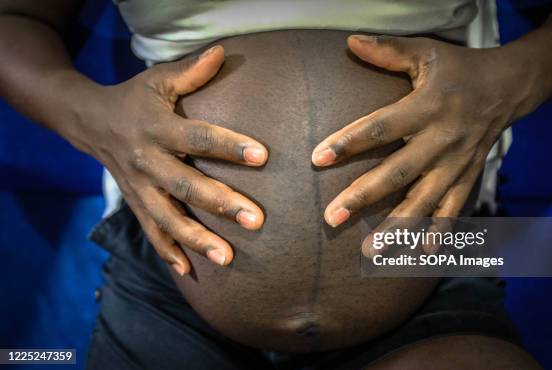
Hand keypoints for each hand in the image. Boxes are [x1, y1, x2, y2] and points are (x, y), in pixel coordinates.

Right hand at [70, 46, 266, 272]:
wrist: (88, 122)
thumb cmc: (134, 99)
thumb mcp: (157, 80)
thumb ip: (190, 72)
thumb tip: (221, 52)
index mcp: (157, 129)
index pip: (197, 138)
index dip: (228, 146)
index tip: (262, 157)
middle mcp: (147, 162)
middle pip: (186, 187)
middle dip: (221, 205)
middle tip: (256, 221)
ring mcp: (139, 187)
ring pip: (168, 219)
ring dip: (197, 240)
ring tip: (227, 258)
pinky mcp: (134, 203)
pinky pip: (151, 232)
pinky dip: (168, 252)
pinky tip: (190, 271)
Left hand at [311, 35, 532, 255]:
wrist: (509, 86)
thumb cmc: (459, 69)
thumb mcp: (426, 52)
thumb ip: (389, 50)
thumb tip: (350, 42)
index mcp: (429, 105)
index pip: (382, 127)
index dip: (349, 142)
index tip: (318, 158)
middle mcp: (444, 138)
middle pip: (399, 172)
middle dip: (364, 197)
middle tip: (331, 218)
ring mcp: (458, 162)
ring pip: (424, 200)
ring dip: (396, 228)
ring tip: (368, 252)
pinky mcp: (470, 176)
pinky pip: (454, 209)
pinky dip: (440, 232)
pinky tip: (421, 254)